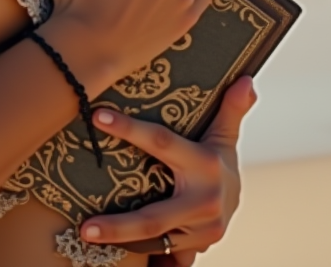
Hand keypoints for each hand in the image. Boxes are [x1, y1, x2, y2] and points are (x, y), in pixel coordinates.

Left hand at [80, 77, 257, 262]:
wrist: (236, 201)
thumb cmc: (218, 160)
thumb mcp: (223, 134)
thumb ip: (230, 108)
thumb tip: (246, 80)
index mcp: (205, 164)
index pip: (160, 142)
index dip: (129, 129)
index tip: (98, 116)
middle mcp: (204, 202)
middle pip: (154, 216)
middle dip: (118, 224)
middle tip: (84, 226)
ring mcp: (200, 230)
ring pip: (156, 239)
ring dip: (121, 241)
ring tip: (86, 235)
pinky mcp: (195, 246)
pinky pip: (163, 251)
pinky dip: (140, 253)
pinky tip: (110, 252)